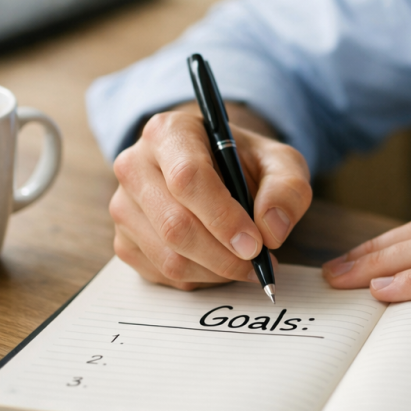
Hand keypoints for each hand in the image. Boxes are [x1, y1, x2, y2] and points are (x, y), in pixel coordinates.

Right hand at [110, 105, 311, 288]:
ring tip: (245, 263)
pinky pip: (161, 274)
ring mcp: (123, 205)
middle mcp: (135, 165)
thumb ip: (287, 189)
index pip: (188, 178)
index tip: (256, 244)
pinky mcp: (123, 239)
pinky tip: (219, 262)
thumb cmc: (244, 163)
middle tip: (259, 262)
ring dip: (216, 271)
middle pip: (175, 224)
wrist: (215, 169)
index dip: (224, 217)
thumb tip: (272, 230)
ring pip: (168, 257)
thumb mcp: (280, 162)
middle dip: (224, 255)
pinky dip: (199, 279)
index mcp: (169, 132)